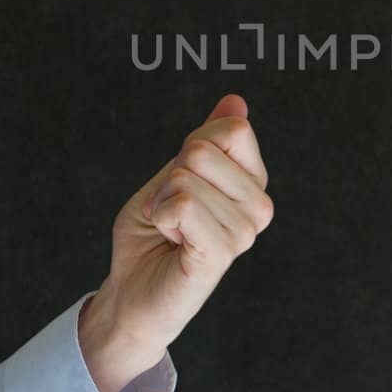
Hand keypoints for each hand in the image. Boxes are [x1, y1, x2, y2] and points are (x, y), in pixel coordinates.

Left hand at [95, 93, 273, 356]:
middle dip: (171, 176)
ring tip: (171, 230)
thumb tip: (236, 101)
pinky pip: (183, 205)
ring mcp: (245, 232)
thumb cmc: (153, 235)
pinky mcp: (222, 253)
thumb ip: (207, 140)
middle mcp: (259, 207)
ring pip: (186, 178)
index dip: (192, 147)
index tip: (181, 182)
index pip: (234, 129)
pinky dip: (162, 217)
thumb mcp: (175, 174)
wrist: (133, 290)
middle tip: (172, 211)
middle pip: (204, 149)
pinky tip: (171, 241)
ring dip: (162, 201)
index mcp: (253, 183)